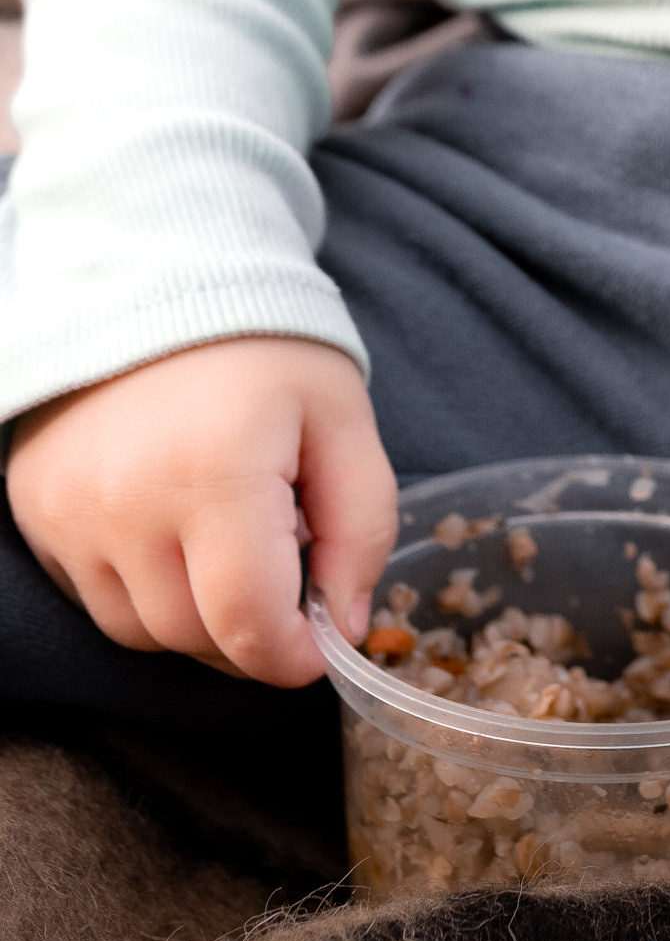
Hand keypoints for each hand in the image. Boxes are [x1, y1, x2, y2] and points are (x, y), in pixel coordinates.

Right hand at [6, 336, 397, 685]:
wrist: (155, 283)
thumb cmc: (264, 350)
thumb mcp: (343, 420)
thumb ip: (361, 527)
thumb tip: (345, 624)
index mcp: (214, 476)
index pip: (247, 623)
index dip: (293, 656)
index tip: (321, 643)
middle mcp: (126, 506)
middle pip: (194, 637)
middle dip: (252, 636)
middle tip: (286, 582)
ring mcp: (70, 515)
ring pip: (141, 630)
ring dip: (197, 620)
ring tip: (232, 551)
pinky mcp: (38, 515)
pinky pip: (96, 598)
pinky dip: (145, 593)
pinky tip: (179, 539)